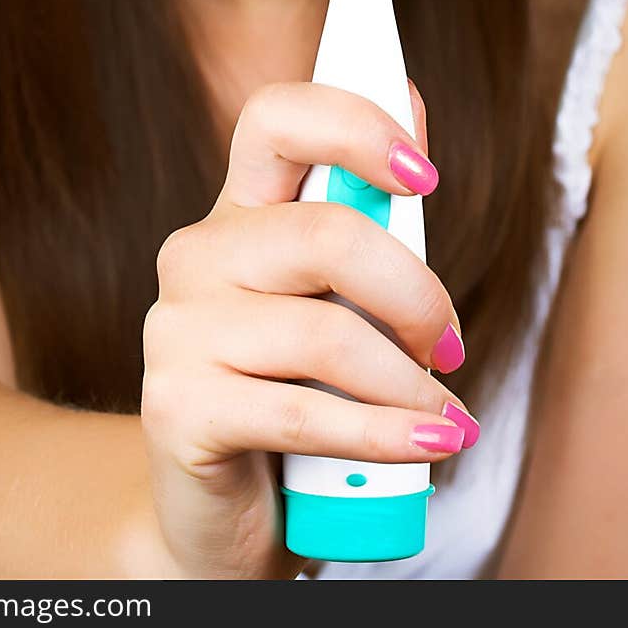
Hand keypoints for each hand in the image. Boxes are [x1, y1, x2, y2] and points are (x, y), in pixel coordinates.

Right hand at [140, 78, 469, 579]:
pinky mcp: (177, 406)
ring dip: (412, 386)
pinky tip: (426, 447)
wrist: (216, 509)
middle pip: (327, 234)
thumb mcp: (337, 299)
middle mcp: (198, 253)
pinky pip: (305, 413)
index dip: (354, 125)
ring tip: (445, 419)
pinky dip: (384, 435)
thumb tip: (413, 118)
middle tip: (450, 346)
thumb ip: (370, 221)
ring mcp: (179, 328)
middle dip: (416, 294)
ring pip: (327, 335)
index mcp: (239, 210)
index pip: (277, 117)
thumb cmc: (296, 392)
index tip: (423, 175)